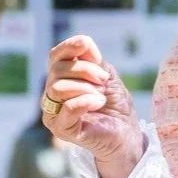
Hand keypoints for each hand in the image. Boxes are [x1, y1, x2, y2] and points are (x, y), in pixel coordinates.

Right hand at [41, 36, 144, 177]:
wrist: (125, 132)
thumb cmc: (115, 105)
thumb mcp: (106, 75)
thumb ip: (93, 60)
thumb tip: (82, 45)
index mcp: (60, 79)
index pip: (55, 56)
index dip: (71, 46)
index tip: (95, 53)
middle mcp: (51, 95)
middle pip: (57, 70)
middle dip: (85, 70)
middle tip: (104, 81)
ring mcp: (54, 113)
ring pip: (57, 88)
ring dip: (85, 88)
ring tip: (101, 97)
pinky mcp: (61, 130)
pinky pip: (67, 108)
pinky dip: (86, 101)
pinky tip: (98, 104)